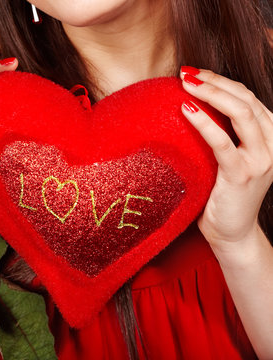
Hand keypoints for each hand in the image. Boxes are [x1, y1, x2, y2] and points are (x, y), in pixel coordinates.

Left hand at [179, 66, 272, 250]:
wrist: (232, 232)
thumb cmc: (223, 192)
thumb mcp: (230, 156)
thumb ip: (225, 133)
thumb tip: (194, 104)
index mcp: (271, 136)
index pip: (248, 98)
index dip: (222, 81)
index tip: (194, 73)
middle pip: (246, 100)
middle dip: (215, 82)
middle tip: (186, 74)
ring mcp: (261, 160)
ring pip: (242, 114)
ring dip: (212, 94)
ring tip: (185, 84)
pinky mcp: (242, 175)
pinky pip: (223, 143)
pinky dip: (204, 123)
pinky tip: (186, 110)